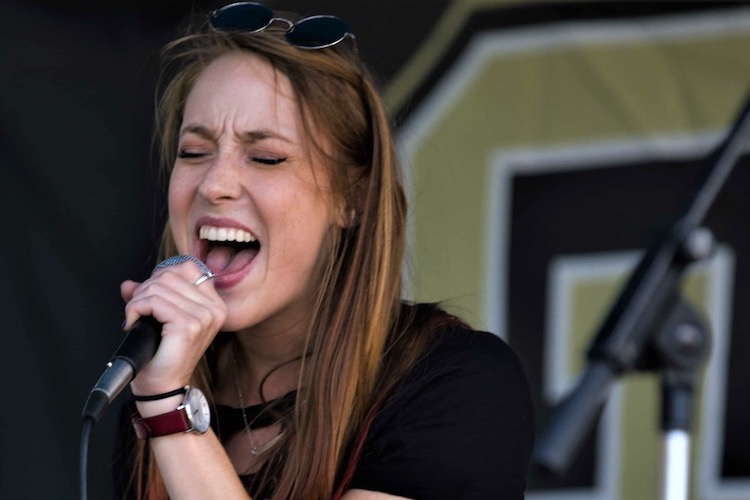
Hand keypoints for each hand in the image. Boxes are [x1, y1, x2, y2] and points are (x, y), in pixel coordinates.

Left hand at [120, 260, 226, 396]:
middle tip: (138, 311)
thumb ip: (149, 297)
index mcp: (214, 304)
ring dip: (137, 301)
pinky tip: (133, 323)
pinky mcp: (188, 326)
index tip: (150, 295)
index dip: (162, 276)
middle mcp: (214, 308)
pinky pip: (153, 302)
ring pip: (158, 287)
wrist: (162, 387)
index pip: (188, 268)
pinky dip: (135, 309)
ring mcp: (204, 317)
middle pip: (170, 275)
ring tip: (135, 318)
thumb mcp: (160, 319)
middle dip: (145, 289)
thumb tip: (128, 284)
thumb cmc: (163, 357)